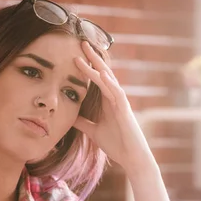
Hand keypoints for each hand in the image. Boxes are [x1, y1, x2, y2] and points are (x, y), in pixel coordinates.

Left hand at [73, 41, 155, 175]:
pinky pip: (117, 93)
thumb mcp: (93, 131)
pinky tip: (101, 74)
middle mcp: (115, 99)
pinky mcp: (125, 111)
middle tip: (82, 42)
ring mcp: (121, 103)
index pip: (97, 79)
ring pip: (108, 80)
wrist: (131, 158)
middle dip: (93, 58)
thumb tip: (69, 116)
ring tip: (86, 53)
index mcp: (108, 102)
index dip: (87, 66)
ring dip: (97, 66)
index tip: (76, 54)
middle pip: (103, 73)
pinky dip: (109, 83)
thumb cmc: (117, 144)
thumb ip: (82, 122)